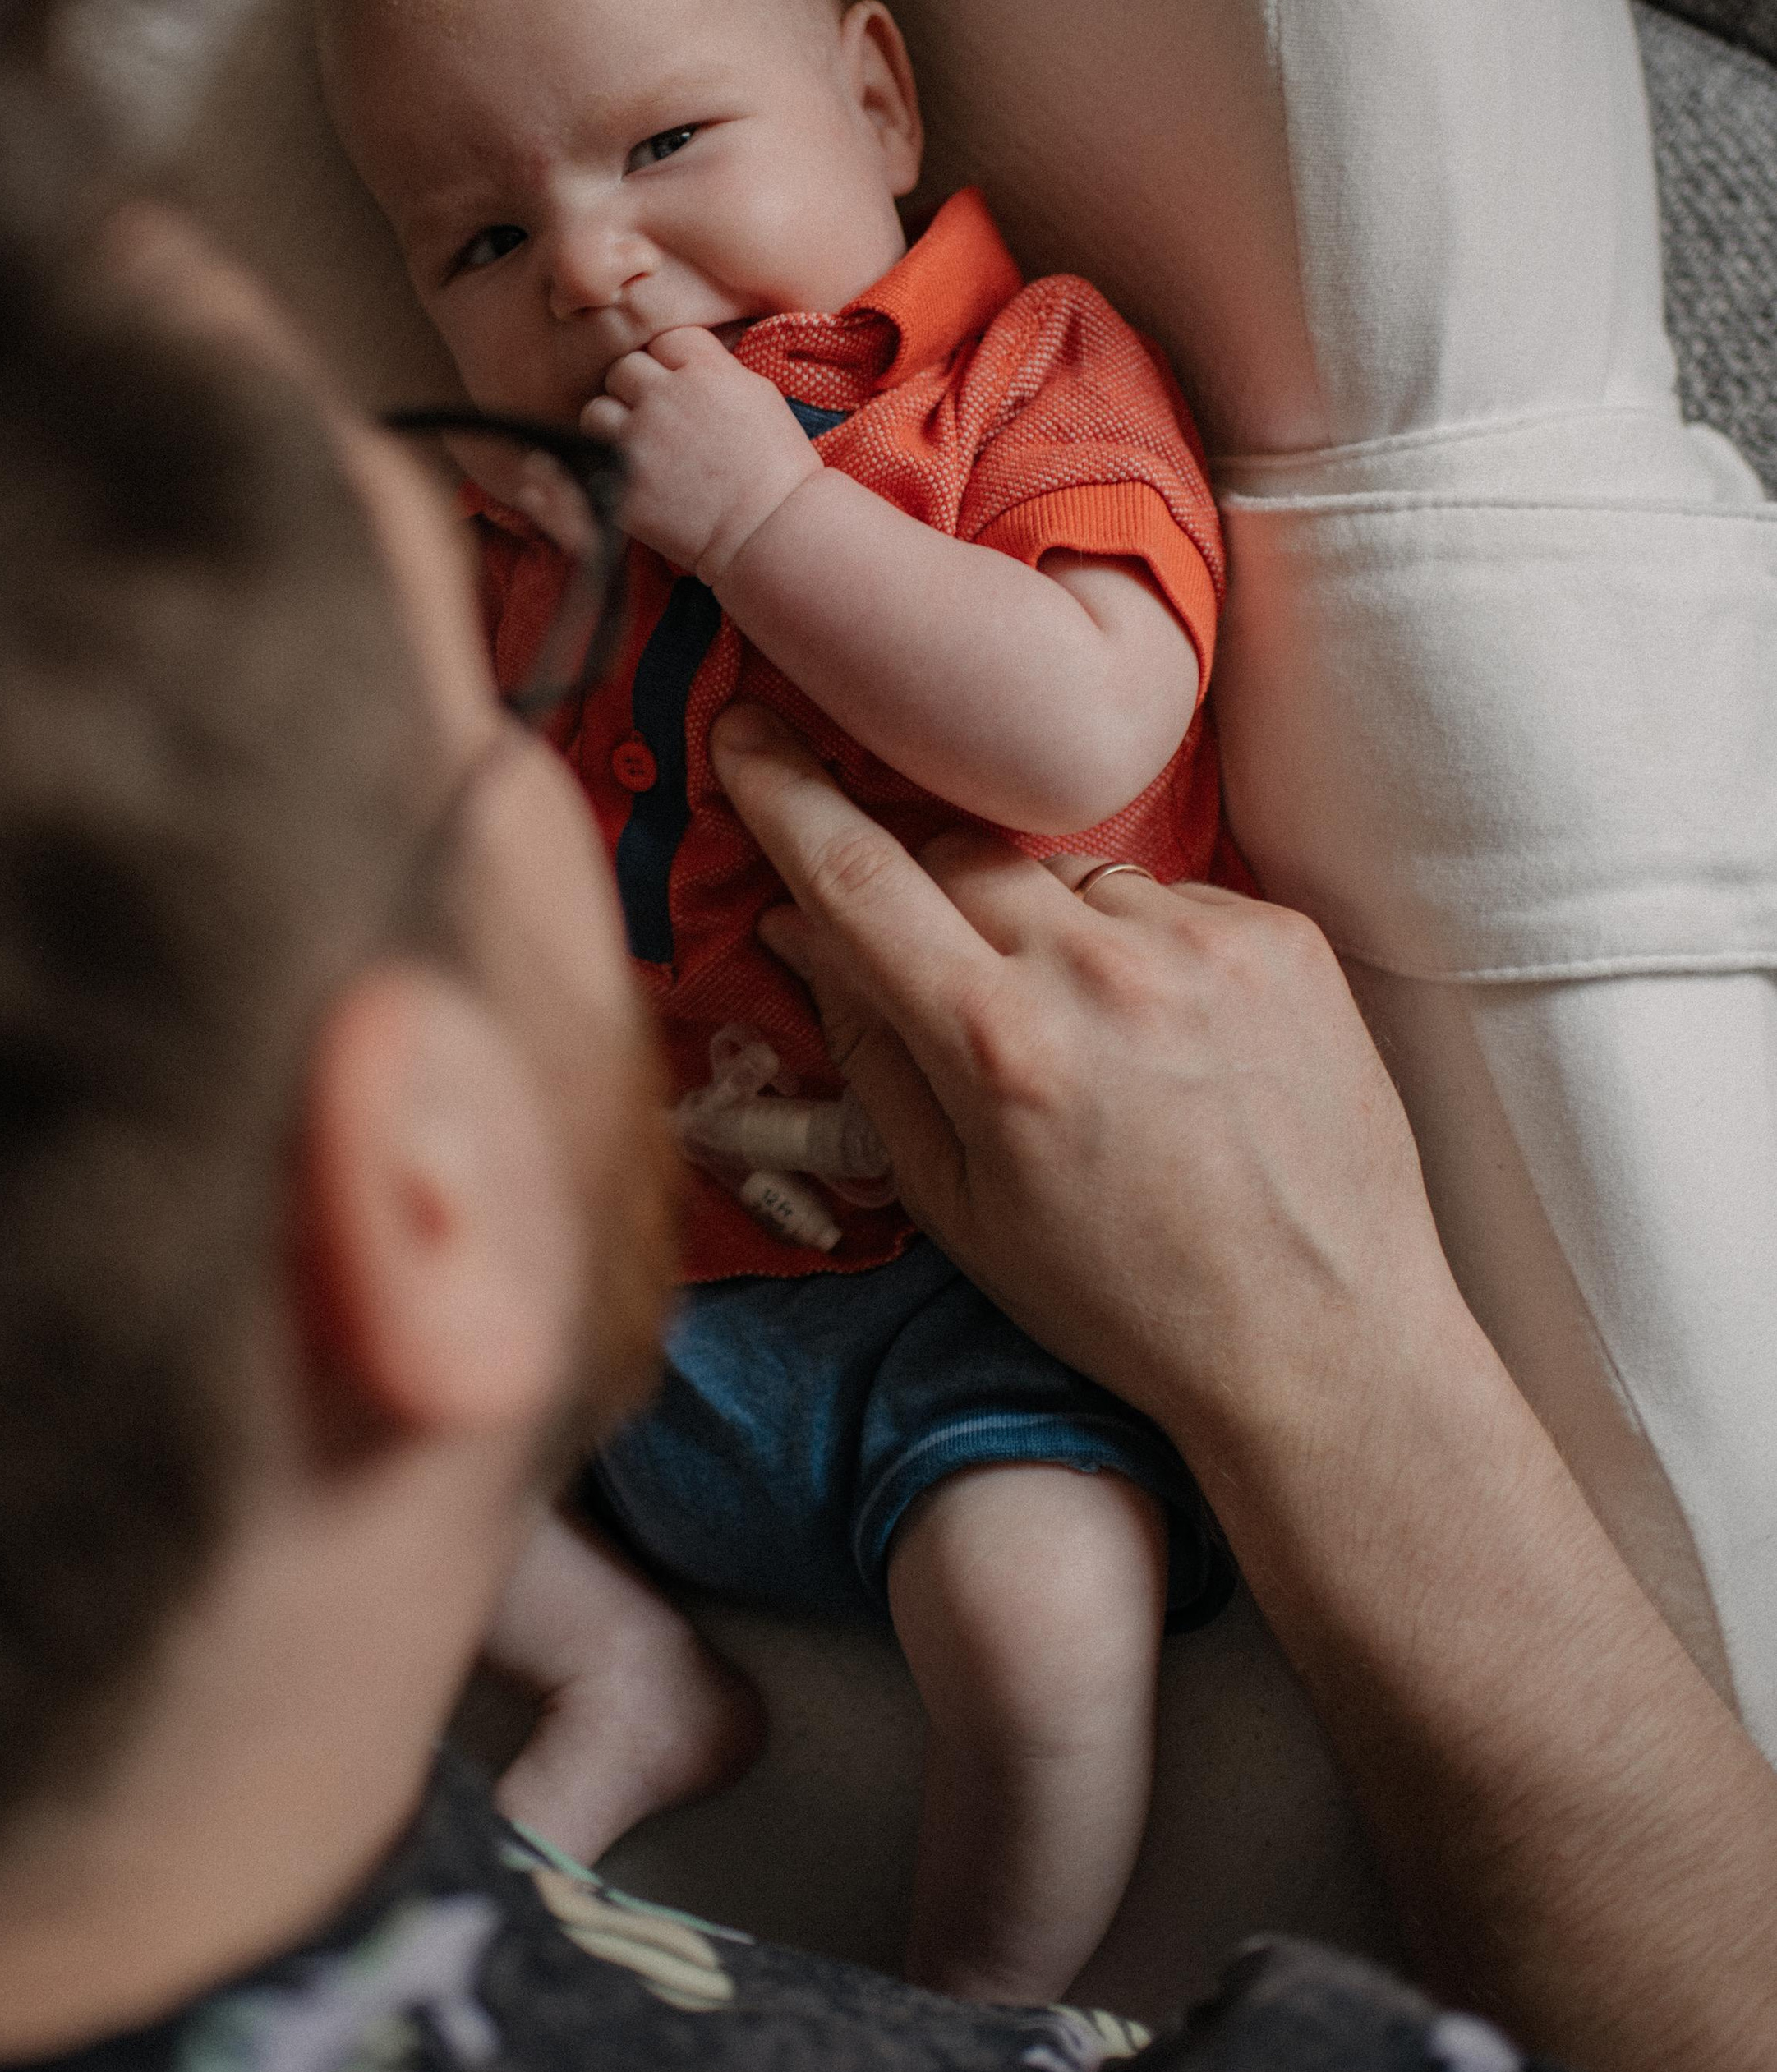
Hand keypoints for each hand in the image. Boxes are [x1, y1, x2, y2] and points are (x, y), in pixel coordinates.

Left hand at [580, 328, 821, 580]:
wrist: (767, 531)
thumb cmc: (776, 466)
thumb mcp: (759, 397)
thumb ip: (716, 369)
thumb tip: (685, 361)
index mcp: (703, 371)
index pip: (665, 340)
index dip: (672, 362)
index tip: (683, 384)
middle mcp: (664, 397)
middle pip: (625, 369)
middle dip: (638, 389)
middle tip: (658, 416)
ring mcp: (637, 439)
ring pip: (597, 410)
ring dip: (612, 423)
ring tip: (637, 444)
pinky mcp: (620, 480)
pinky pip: (596, 458)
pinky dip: (612, 465)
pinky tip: (637, 477)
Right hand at [707, 704, 1449, 1453]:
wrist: (1324, 1342)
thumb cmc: (1123, 1299)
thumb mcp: (955, 1205)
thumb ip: (870, 1050)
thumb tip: (802, 927)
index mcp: (1001, 1047)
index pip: (857, 878)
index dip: (784, 794)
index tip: (746, 729)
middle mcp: (1101, 974)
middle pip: (957, 858)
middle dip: (926, 898)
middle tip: (949, 981)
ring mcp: (1204, 945)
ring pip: (1063, 875)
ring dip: (1042, 927)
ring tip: (1087, 1045)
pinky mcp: (1282, 937)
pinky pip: (1165, 896)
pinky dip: (1140, 947)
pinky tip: (1167, 1042)